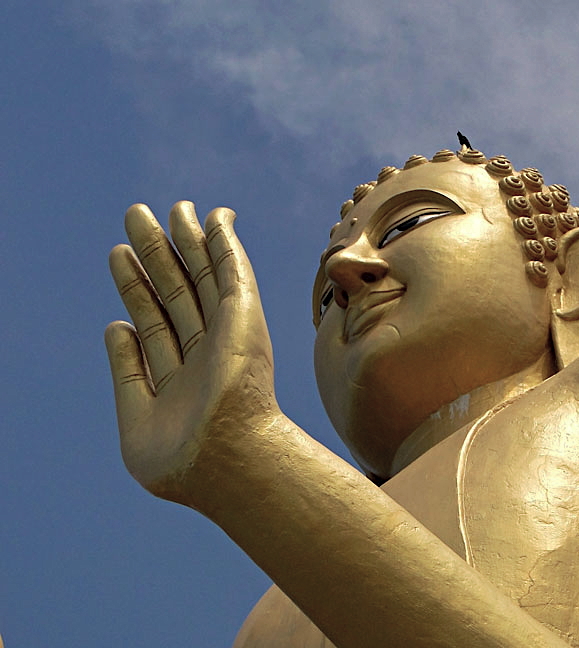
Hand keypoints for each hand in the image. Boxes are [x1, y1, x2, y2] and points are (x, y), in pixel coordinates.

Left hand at [105, 202, 277, 500]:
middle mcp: (205, 348)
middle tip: (136, 214)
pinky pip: (232, 269)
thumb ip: (126, 371)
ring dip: (188, 237)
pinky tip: (215, 217)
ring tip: (171, 206)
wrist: (223, 463)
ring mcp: (226, 330)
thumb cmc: (183, 460)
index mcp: (181, 374)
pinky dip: (224, 241)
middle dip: (156, 251)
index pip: (156, 318)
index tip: (120, 253)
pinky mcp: (244, 315)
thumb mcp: (136, 417)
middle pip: (175, 288)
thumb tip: (116, 327)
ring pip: (203, 273)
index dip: (135, 285)